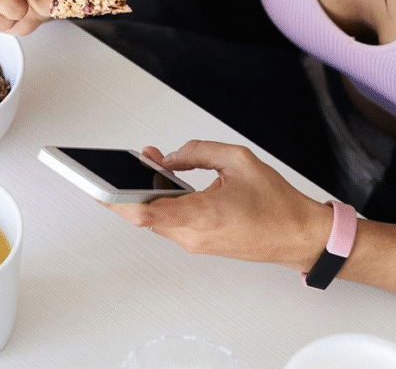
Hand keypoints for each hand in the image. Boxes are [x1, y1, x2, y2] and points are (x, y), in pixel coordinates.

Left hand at [108, 140, 331, 270]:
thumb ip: (198, 152)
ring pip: (156, 218)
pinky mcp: (199, 244)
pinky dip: (165, 203)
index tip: (98, 187)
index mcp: (202, 215)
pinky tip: (169, 185)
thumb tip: (169, 157)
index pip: (146, 214)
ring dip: (150, 194)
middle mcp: (193, 235)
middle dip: (134, 183)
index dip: (117, 200)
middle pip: (145, 213)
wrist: (298, 236)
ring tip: (154, 166)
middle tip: (139, 158)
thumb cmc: (276, 205)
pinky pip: (171, 223)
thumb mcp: (239, 161)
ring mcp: (195, 243)